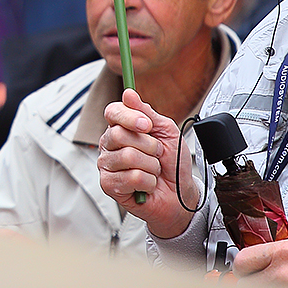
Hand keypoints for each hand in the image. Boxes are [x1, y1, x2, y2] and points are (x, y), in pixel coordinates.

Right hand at [97, 88, 198, 237]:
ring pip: (128, 156)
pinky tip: (149, 184)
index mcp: (120, 128)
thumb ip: (147, 113)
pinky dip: (149, 181)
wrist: (180, 193)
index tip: (147, 126)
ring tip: (153, 170)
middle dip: (148, 145)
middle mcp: (109, 145)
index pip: (113, 112)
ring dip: (151, 165)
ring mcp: (107, 165)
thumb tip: (128, 93)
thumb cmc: (172, 162)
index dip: (130, 117)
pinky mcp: (109, 185)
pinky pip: (132, 177)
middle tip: (157, 154)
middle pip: (119, 134)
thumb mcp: (166, 131)